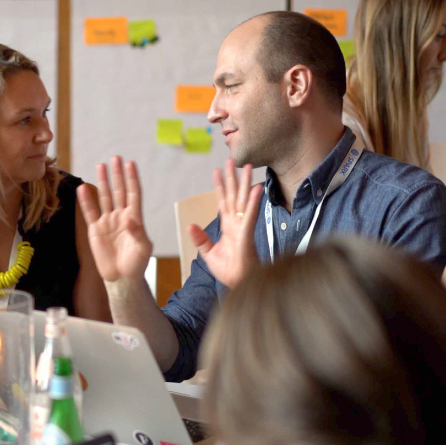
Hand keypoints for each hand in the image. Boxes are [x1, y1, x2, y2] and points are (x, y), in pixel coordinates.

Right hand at [77, 156, 153, 282]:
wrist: (122, 278)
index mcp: (135, 218)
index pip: (133, 193)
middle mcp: (121, 216)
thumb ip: (138, 232)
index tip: (130, 164)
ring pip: (105, 197)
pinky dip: (86, 200)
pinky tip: (83, 188)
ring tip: (101, 165)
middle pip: (119, 191)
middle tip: (115, 158)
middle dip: (117, 175)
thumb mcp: (143, 249)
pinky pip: (90, 212)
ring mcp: (108, 221)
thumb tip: (129, 218)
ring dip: (103, 182)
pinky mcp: (96, 229)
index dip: (132, 179)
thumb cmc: (136, 263)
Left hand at [187, 159, 262, 287]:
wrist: (239, 285)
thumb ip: (200, 239)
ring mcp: (243, 227)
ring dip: (245, 183)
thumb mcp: (209, 253)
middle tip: (231, 159)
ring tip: (248, 166)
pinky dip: (253, 201)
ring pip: (244, 200)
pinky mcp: (248, 234)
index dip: (219, 186)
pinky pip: (251, 215)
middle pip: (233, 195)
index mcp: (227, 226)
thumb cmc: (229, 271)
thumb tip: (189, 225)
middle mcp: (237, 223)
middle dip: (232, 178)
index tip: (216, 171)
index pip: (222, 201)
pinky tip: (256, 188)